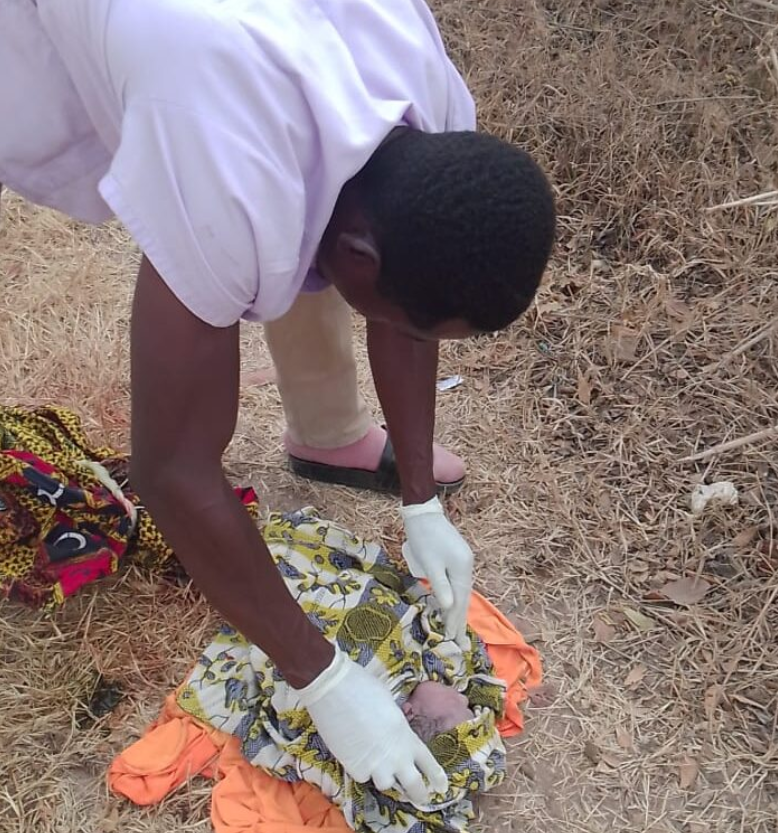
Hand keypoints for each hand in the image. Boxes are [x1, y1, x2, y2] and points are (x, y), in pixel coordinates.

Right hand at [295, 646, 448, 805]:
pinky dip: (360, 768)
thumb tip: (392, 736)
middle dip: (419, 794)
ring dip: (383, 776)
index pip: (429, 764)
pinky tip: (354, 753)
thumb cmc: (365, 688)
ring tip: (376, 763)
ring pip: (385, 784)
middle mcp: (397, 756)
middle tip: (419, 797)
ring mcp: (376, 766)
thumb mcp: (390, 708)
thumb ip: (396, 728)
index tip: (441, 787)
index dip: (437, 777)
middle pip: (414, 786)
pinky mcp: (355, 769)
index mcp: (408, 737)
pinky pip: (362, 776)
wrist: (336, 690)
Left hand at [402, 496, 473, 647]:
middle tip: (461, 644)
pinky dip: (455, 597)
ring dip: (458, 611)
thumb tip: (450, 608)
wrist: (423, 513)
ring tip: (456, 631)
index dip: (455, 621)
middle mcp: (467, 566)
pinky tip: (452, 606)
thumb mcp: (430, 564)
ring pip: (461, 591)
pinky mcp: (456, 558)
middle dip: (460, 621)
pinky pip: (457, 583)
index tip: (454, 641)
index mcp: (462, 568)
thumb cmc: (424, 538)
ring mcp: (463, 561)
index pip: (460, 601)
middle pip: (464, 598)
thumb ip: (440, 586)